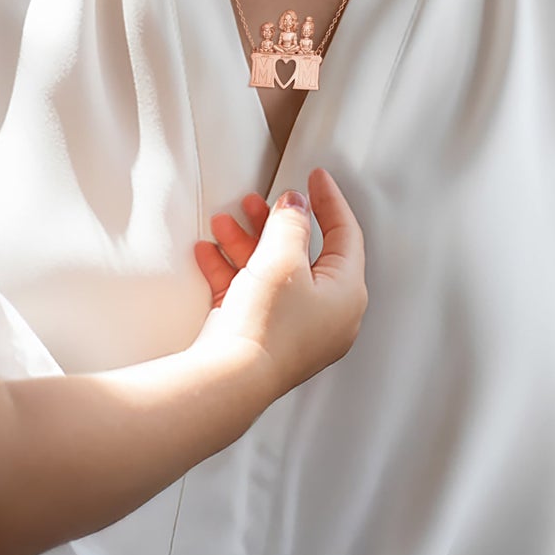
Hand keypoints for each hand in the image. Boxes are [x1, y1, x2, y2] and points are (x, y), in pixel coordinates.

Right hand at [193, 168, 366, 398]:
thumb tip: (296, 204)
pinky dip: (231, 270)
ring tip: (224, 221)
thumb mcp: (283, 258)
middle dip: (273, 223)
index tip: (315, 176)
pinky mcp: (264, 335)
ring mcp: (295, 327)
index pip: (345, 235)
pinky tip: (209, 252)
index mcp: (346, 294)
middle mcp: (326, 313)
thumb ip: (292, 222)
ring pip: (273, 271)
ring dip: (247, 242)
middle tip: (257, 202)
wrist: (232, 378)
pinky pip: (251, 292)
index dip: (329, 200)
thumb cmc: (268, 324)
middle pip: (303, 252)